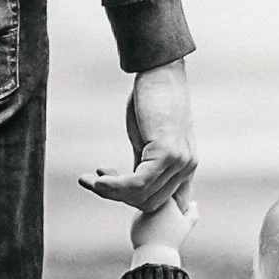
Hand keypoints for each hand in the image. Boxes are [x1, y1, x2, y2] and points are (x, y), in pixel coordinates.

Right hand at [80, 58, 197, 213]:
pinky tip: (98, 180)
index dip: (137, 205)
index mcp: (184, 169)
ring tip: (91, 182)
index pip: (167, 205)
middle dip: (119, 198)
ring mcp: (180, 162)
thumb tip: (127, 190)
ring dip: (112, 193)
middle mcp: (187, 169)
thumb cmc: (150, 104)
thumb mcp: (147, 143)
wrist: (160, 73)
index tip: (111, 191)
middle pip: (150, 204)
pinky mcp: (167, 153)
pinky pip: (138, 183)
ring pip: (142, 196)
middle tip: (96, 183)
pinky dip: (115, 186)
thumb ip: (144, 168)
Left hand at [130, 191, 196, 258]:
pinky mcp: (134, 222)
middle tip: (168, 227)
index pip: (170, 197)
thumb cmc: (174, 238)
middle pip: (159, 204)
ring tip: (160, 233)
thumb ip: (192, 212)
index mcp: (166, 200)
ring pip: (149, 213)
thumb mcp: (187, 225)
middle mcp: (151, 202)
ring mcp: (141, 211)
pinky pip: (142, 222)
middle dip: (163, 213)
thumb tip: (193, 203)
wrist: (156, 253)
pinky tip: (151, 237)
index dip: (174, 206)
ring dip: (154, 220)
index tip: (175, 217)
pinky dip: (147, 228)